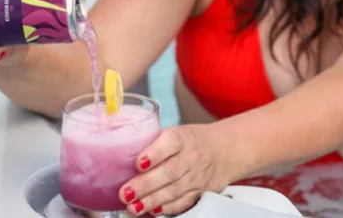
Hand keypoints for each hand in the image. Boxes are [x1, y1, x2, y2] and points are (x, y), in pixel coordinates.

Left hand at [119, 124, 235, 215]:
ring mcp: (196, 176)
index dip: (153, 153)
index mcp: (181, 138)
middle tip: (126, 192)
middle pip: (169, 171)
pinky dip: (167, 208)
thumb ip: (151, 144)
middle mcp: (190, 157)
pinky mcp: (200, 191)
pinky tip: (153, 210)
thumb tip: (118, 155)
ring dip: (152, 201)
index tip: (138, 163)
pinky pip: (183, 202)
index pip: (169, 143)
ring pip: (174, 190)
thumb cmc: (191, 141)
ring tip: (133, 206)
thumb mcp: (173, 133)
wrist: (224, 149)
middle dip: (145, 184)